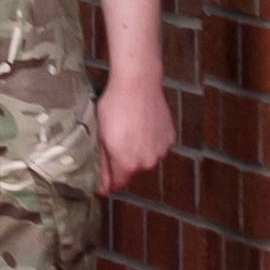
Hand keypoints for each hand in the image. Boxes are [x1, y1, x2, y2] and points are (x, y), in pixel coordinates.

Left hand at [97, 75, 173, 191]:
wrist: (137, 84)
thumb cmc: (114, 107)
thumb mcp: (100, 135)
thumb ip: (102, 163)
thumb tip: (102, 186)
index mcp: (128, 163)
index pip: (118, 183)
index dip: (108, 182)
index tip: (100, 181)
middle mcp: (148, 161)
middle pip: (132, 169)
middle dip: (121, 161)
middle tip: (111, 141)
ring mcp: (161, 149)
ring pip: (146, 157)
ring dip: (137, 150)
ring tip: (127, 129)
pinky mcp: (170, 137)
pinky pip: (157, 145)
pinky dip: (149, 140)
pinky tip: (140, 124)